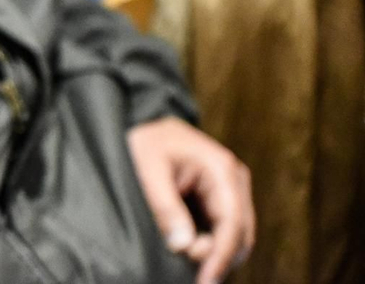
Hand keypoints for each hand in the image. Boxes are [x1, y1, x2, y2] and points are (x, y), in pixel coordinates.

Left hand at [127, 117, 253, 282]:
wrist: (146, 119)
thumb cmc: (146, 140)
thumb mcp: (148, 169)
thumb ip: (165, 206)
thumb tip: (183, 246)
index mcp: (222, 169)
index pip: (233, 223)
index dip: (221, 256)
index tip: (206, 279)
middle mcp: (234, 181)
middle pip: (241, 234)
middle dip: (217, 257)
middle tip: (190, 271)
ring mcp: (231, 189)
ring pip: (234, 235)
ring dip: (213, 251)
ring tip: (183, 251)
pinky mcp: (221, 198)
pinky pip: (222, 229)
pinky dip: (209, 243)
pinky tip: (189, 247)